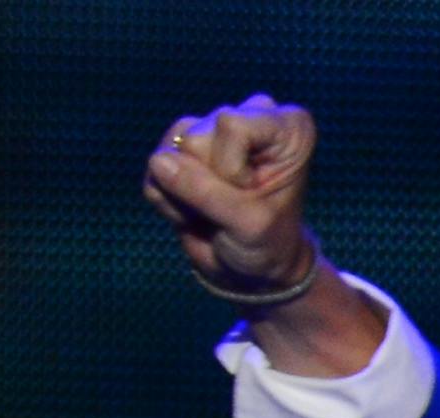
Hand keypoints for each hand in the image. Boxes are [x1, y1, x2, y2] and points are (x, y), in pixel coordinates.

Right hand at [140, 96, 382, 375]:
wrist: (260, 277)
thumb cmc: (271, 253)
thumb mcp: (250, 228)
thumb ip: (210, 194)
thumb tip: (161, 162)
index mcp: (285, 126)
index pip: (231, 127)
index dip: (233, 174)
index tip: (255, 206)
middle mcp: (251, 118)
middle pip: (197, 135)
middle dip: (210, 183)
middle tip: (235, 216)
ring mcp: (214, 137)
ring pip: (170, 152)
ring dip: (186, 196)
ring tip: (217, 219)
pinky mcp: (183, 157)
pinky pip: (154, 174)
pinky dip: (169, 203)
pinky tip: (197, 217)